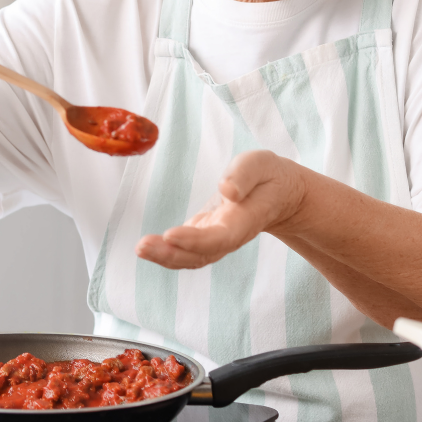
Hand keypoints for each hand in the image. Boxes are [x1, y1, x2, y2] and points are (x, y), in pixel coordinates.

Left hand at [136, 150, 306, 268]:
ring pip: (192, 257)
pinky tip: (147, 248)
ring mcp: (217, 240)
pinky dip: (167, 253)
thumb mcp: (261, 164)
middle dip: (172, 254)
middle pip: (202, 254)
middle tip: (143, 246)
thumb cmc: (268, 177)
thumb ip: (244, 174)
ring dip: (165, 256)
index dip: (196, 240)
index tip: (170, 235)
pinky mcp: (206, 235)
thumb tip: (226, 190)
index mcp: (245, 219)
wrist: (279, 195)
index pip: (221, 237)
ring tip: (141, 248)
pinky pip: (187, 251)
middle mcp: (230, 235)